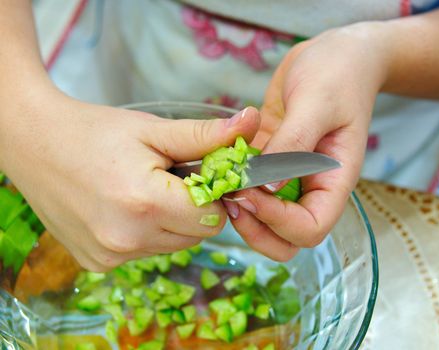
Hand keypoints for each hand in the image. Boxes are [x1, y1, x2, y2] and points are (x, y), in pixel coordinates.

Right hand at [0, 90, 259, 270]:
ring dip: (171, 222)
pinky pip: (145, 252)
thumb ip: (206, 135)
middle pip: (196, 235)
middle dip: (195, 209)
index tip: (201, 174)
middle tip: (170, 179)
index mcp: (145, 203)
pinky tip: (125, 208)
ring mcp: (110, 256)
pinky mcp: (98, 263)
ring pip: (173, 246)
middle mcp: (127, 239)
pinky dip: (147, 233)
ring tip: (144, 191)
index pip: (212, 217)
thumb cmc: (95, 132)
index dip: (214, 194)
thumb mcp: (153, 131)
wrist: (35, 144)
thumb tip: (252, 123)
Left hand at [224, 23, 389, 260]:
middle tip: (231, 198)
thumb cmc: (337, 74)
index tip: (251, 193)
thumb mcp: (317, 103)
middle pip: (286, 238)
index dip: (279, 221)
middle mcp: (311, 188)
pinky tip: (216, 166)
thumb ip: (293, 144)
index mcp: (333, 181)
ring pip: (264, 221)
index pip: (311, 228)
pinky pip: (250, 189)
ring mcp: (288, 179)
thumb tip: (267, 188)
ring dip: (241, 213)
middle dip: (256, 229)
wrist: (334, 56)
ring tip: (221, 183)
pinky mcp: (268, 164)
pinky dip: (232, 186)